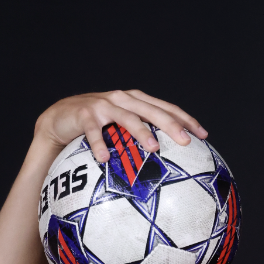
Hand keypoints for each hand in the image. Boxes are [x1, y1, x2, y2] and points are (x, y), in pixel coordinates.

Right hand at [34, 89, 207, 160]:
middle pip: (152, 110)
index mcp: (136, 101)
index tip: (203, 135)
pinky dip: (98, 144)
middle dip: (171, 125)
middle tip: (185, 141)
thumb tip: (172, 164)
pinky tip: (106, 159)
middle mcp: (122, 99)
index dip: (186, 119)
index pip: (167, 108)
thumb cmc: (99, 128)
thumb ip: (143, 138)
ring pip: (126, 117)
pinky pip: (93, 131)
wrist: (60, 120)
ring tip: (153, 148)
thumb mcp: (123, 130)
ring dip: (141, 132)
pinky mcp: (83, 114)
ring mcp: (103, 105)